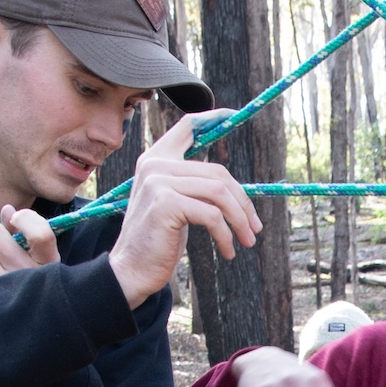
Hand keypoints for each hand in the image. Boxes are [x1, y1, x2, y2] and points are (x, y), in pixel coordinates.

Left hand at [0, 205, 56, 286]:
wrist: (29, 330)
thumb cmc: (34, 285)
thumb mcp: (39, 260)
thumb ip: (25, 232)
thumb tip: (7, 210)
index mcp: (48, 263)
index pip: (40, 233)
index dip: (23, 218)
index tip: (16, 222)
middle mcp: (27, 275)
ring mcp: (4, 287)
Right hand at [108, 112, 262, 308]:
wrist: (131, 270)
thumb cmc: (157, 241)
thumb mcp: (175, 205)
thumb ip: (192, 186)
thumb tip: (231, 186)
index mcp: (155, 160)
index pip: (187, 127)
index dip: (211, 118)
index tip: (231, 115)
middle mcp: (155, 165)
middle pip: (217, 172)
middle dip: (242, 201)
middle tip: (254, 228)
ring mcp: (158, 182)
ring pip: (219, 192)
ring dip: (239, 220)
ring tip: (247, 241)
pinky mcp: (166, 203)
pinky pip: (211, 215)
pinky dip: (226, 235)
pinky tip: (227, 251)